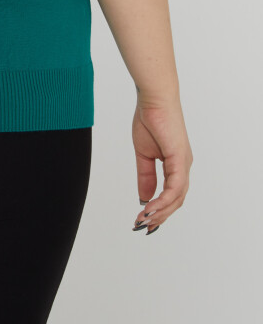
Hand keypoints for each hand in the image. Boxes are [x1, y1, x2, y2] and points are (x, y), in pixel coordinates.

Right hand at [131, 98, 192, 234]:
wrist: (153, 99)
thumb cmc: (149, 119)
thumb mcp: (143, 154)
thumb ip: (145, 176)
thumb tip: (144, 198)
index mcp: (176, 164)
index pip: (171, 194)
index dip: (159, 209)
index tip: (143, 218)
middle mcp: (183, 166)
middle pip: (176, 201)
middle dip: (159, 216)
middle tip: (142, 225)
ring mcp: (183, 163)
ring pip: (177, 198)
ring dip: (160, 212)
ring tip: (143, 220)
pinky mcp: (180, 159)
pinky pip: (174, 187)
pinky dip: (163, 200)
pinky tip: (150, 208)